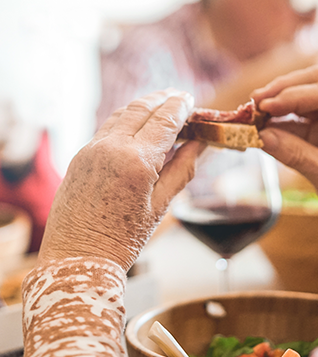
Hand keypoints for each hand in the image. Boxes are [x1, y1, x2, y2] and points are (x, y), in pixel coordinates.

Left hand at [38, 89, 204, 270]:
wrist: (77, 259)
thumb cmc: (122, 239)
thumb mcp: (161, 205)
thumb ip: (183, 169)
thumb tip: (201, 145)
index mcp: (136, 161)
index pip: (164, 121)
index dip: (181, 107)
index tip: (192, 100)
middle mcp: (111, 148)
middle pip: (142, 108)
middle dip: (164, 99)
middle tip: (181, 97)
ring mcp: (92, 149)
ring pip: (123, 113)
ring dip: (145, 105)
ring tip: (162, 104)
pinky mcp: (81, 155)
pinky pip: (108, 126)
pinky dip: (128, 118)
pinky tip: (139, 124)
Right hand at [252, 66, 317, 262]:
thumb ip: (295, 154)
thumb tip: (260, 136)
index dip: (291, 96)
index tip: (264, 106)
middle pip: (316, 82)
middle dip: (284, 89)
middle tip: (256, 101)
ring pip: (306, 93)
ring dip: (279, 100)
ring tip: (254, 112)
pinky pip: (299, 115)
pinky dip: (280, 118)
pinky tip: (262, 125)